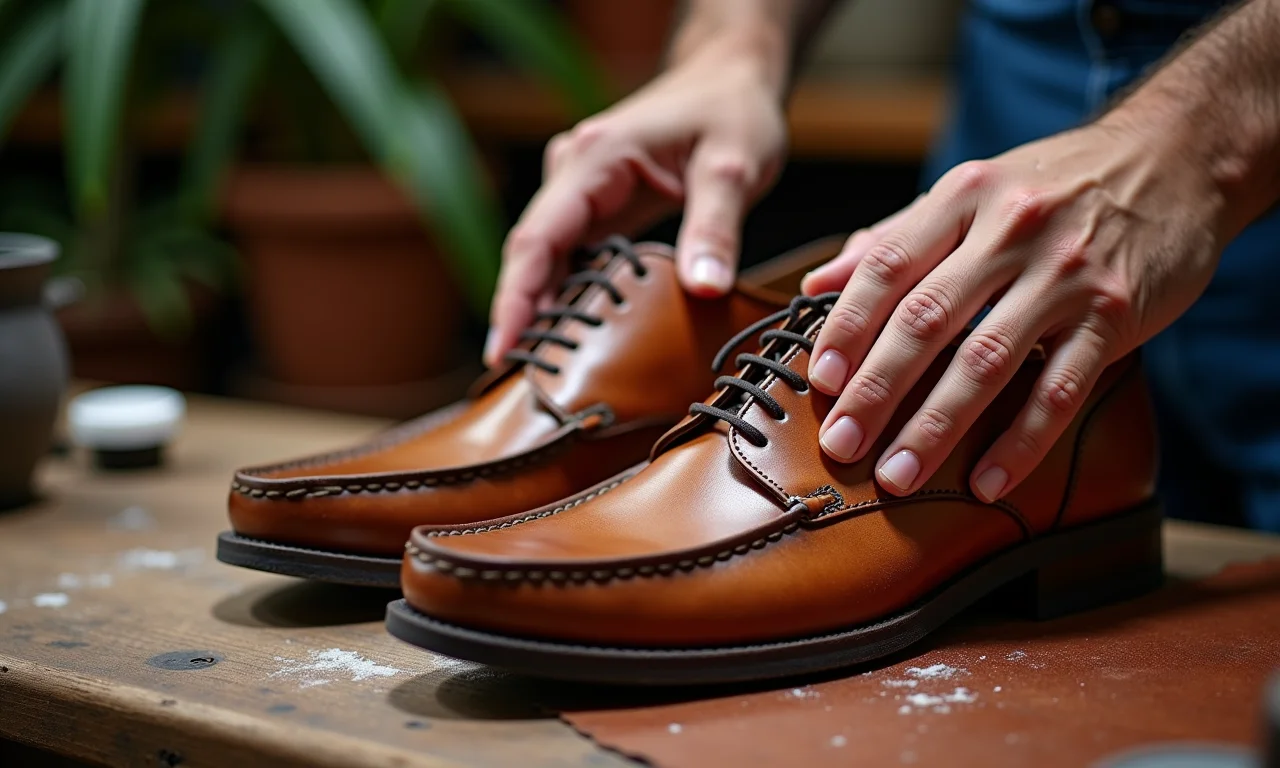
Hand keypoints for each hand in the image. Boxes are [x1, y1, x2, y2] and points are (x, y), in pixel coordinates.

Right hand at [485, 41, 786, 365]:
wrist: (731, 77)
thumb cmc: (732, 112)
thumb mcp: (734, 167)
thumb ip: (716, 229)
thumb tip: (705, 289)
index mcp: (596, 158)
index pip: (537, 238)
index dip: (515, 298)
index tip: (504, 349)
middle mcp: (574, 169)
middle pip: (531, 252)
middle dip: (521, 314)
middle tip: (526, 376)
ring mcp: (581, 186)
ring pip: (546, 256)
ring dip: (542, 307)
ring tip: (545, 367)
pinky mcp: (595, 202)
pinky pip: (569, 252)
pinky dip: (568, 291)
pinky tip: (575, 332)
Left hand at [801, 120, 1230, 501]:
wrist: (1177, 157)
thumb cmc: (1055, 184)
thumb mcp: (973, 191)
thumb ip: (895, 238)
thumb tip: (818, 284)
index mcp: (965, 197)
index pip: (888, 267)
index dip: (847, 328)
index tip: (819, 381)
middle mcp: (1011, 230)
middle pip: (927, 320)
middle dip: (876, 390)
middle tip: (840, 444)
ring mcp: (1066, 275)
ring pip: (987, 362)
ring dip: (935, 428)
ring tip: (896, 476)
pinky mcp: (1115, 315)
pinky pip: (1060, 390)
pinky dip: (1021, 442)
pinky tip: (985, 482)